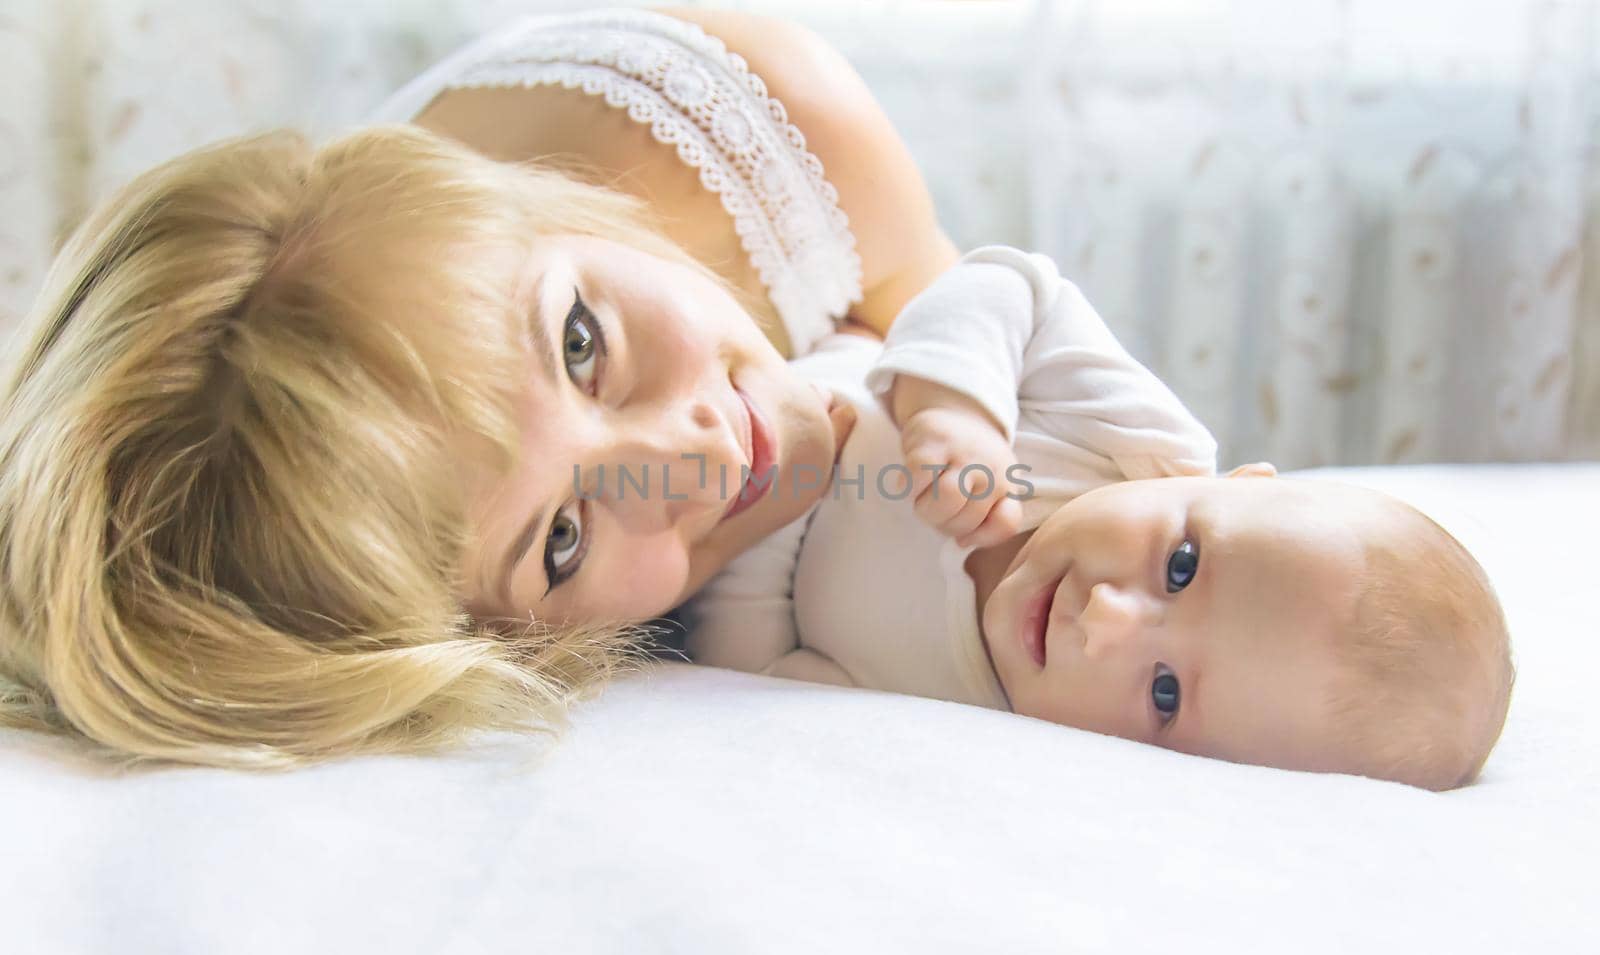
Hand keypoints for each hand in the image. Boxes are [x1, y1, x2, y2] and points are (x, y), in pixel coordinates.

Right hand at [890, 376, 1023, 548]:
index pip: (1005, 523)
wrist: (956, 408)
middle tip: (936, 508)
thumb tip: (962, 543)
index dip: (980, 537)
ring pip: (946, 501)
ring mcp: (964, 454)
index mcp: (1007, 485)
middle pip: (965, 521)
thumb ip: (985, 518)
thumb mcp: (990, 487)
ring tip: (923, 499)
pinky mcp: (933, 442)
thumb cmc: (970, 460)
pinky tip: (910, 483)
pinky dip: (908, 488)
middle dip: (944, 523)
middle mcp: (991, 470)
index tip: (964, 535)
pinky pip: (918, 480)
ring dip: (926, 509)